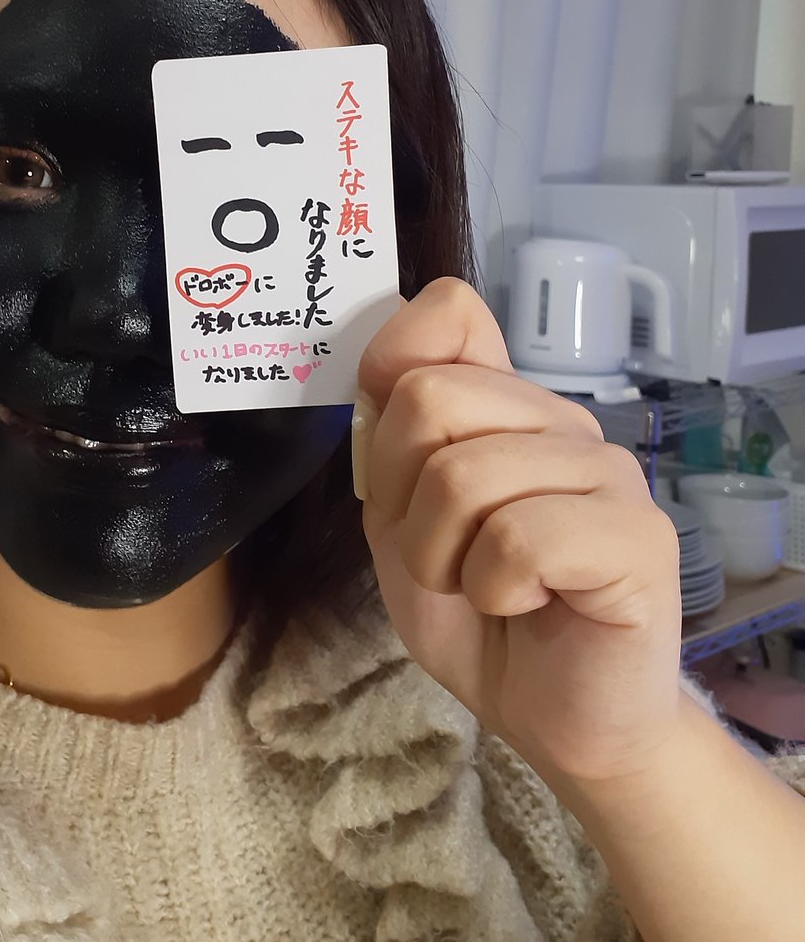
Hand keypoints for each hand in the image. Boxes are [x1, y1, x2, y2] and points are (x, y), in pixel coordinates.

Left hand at [355, 277, 683, 785]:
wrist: (551, 715)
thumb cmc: (475, 613)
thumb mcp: (397, 518)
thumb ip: (389, 431)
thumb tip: (392, 322)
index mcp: (504, 404)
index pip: (449, 314)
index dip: (393, 380)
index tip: (395, 467)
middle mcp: (560, 420)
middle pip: (430, 399)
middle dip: (403, 501)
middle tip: (442, 552)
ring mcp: (608, 471)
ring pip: (464, 477)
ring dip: (443, 557)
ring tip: (484, 586)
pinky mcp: (639, 536)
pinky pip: (519, 539)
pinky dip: (493, 588)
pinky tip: (527, 603)